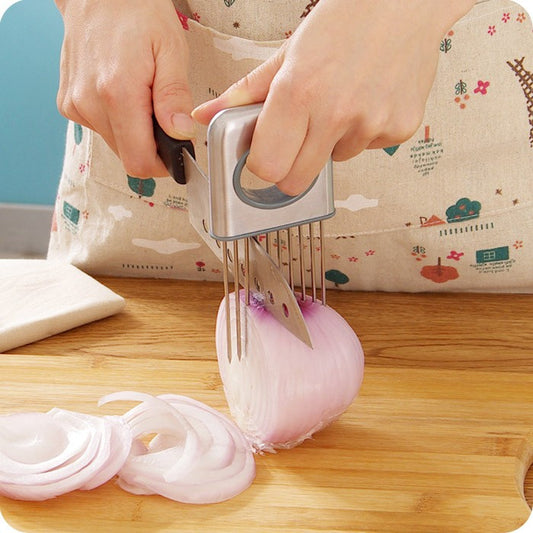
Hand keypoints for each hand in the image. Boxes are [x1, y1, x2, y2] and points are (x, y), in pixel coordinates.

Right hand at [55, 0, 194, 176]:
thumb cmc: (137, 13)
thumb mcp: (171, 50)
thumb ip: (175, 97)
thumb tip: (180, 134)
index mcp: (117, 93)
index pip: (139, 162)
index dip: (162, 165)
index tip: (176, 152)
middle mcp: (89, 103)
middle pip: (128, 156)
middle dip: (151, 145)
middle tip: (162, 114)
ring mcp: (75, 105)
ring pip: (115, 144)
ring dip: (134, 131)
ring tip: (141, 95)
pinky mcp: (69, 104)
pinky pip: (101, 129)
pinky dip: (118, 120)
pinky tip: (122, 93)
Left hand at [193, 0, 474, 194]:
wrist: (406, 3)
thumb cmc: (346, 20)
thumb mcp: (288, 53)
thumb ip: (245, 92)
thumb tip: (205, 115)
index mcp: (299, 92)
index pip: (268, 167)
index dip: (263, 165)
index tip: (266, 154)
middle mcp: (336, 113)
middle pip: (297, 181)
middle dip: (291, 166)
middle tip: (298, 138)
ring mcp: (371, 124)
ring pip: (335, 161)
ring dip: (331, 141)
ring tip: (341, 101)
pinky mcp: (400, 129)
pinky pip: (367, 149)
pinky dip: (363, 133)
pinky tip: (367, 100)